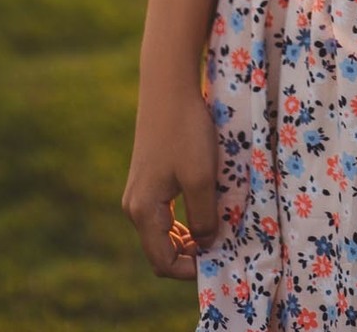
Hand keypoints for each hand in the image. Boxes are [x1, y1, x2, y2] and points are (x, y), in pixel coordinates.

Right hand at [121, 82, 220, 281]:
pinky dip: (184, 219)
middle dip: (189, 255)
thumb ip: (205, 216)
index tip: (219, 260)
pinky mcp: (148, 175)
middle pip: (160, 249)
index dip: (190, 269)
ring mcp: (139, 190)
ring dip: (188, 237)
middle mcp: (134, 205)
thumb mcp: (201, 177)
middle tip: (222, 247)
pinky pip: (165, 211)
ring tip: (217, 229)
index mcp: (143, 211)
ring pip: (163, 230)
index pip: (162, 261)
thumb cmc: (186, 131)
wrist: (168, 87)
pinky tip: (206, 208)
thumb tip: (207, 243)